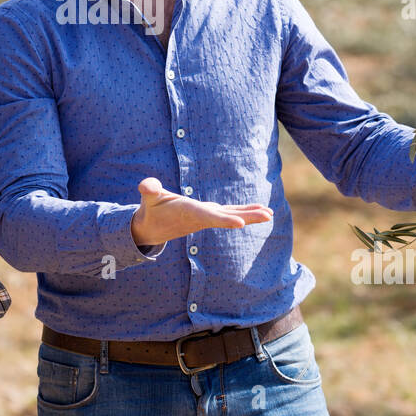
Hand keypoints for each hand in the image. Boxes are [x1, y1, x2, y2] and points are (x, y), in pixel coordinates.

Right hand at [130, 177, 272, 247]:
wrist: (151, 229)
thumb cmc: (150, 209)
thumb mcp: (148, 198)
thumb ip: (149, 190)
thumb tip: (146, 186)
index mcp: (188, 212)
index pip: (208, 217)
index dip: (224, 220)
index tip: (240, 223)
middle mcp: (201, 217)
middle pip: (227, 218)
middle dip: (247, 217)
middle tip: (268, 216)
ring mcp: (206, 217)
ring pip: (232, 216)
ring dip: (251, 215)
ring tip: (269, 214)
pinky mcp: (208, 214)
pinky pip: (230, 213)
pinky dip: (244, 211)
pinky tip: (260, 211)